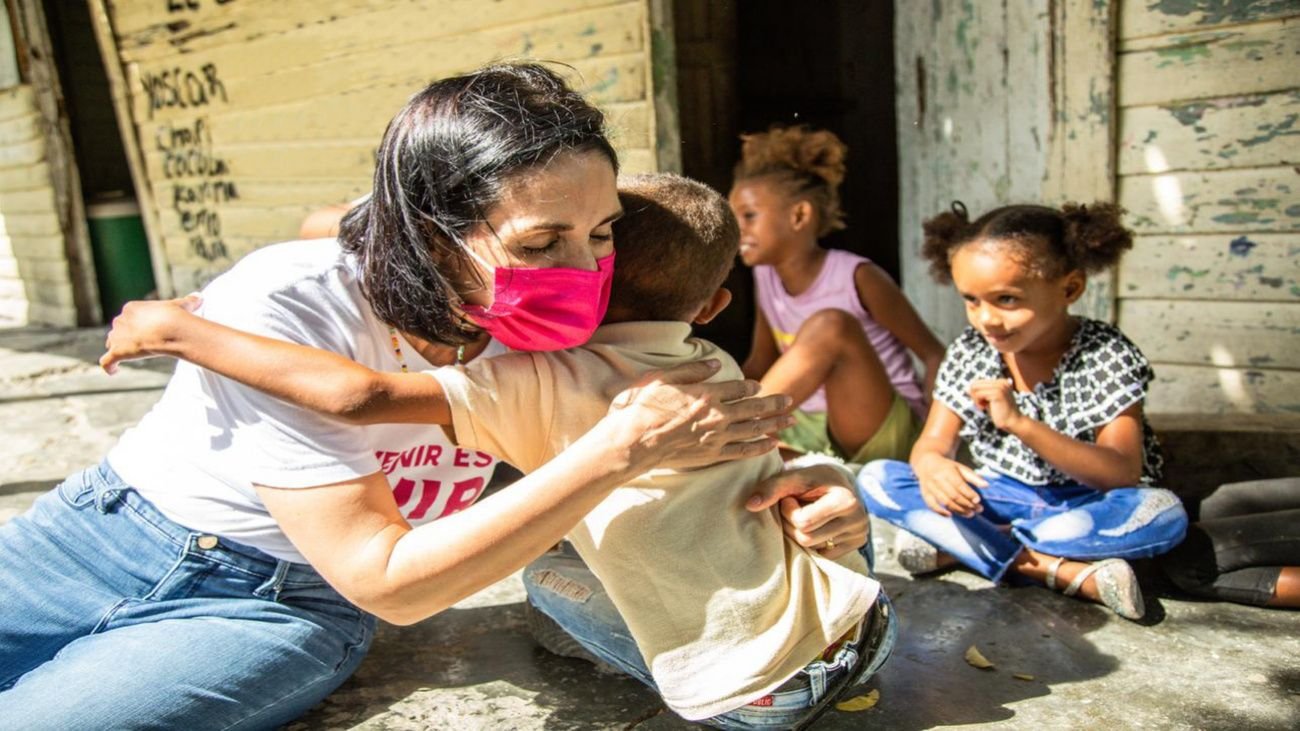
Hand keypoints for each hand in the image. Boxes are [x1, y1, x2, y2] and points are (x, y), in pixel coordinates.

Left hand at [99, 294, 201, 374]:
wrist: (169, 329)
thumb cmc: (175, 316)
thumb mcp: (182, 305)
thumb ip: (188, 301)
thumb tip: (199, 297)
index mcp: (131, 308)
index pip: (128, 316)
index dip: (136, 324)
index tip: (147, 332)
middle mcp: (120, 320)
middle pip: (117, 329)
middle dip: (125, 336)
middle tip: (140, 345)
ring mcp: (117, 336)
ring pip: (111, 343)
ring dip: (117, 349)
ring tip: (127, 357)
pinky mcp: (117, 352)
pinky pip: (107, 362)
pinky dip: (109, 367)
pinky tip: (114, 371)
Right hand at [603, 359, 792, 471]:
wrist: (634, 442)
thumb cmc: (643, 408)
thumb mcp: (664, 378)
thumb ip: (692, 370)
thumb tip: (717, 364)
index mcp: (706, 393)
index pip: (738, 388)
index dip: (751, 387)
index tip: (759, 386)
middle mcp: (717, 415)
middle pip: (754, 408)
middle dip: (774, 404)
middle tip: (790, 401)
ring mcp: (717, 437)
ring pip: (754, 429)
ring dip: (775, 423)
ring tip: (790, 420)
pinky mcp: (712, 454)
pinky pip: (744, 451)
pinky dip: (761, 447)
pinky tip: (773, 444)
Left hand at [745, 465, 868, 559]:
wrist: (841, 483)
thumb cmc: (815, 479)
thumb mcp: (796, 476)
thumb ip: (772, 487)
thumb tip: (750, 505)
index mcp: (845, 500)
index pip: (802, 521)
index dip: (787, 510)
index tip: (789, 498)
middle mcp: (857, 520)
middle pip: (806, 537)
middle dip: (791, 523)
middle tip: (793, 508)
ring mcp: (858, 534)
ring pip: (813, 548)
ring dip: (799, 533)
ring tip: (804, 515)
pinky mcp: (855, 545)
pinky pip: (822, 555)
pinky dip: (813, 542)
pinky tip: (815, 526)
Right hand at [913, 452, 987, 517]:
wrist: (927, 463)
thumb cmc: (947, 467)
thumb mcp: (960, 468)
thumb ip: (973, 477)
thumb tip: (986, 485)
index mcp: (947, 471)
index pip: (959, 485)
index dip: (969, 494)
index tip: (978, 500)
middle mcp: (937, 479)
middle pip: (953, 495)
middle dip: (967, 504)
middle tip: (978, 510)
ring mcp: (930, 487)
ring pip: (945, 502)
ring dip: (958, 510)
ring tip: (970, 514)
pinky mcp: (925, 494)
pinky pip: (932, 505)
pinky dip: (940, 512)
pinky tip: (951, 515)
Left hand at [969, 378, 1023, 431]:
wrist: (1013, 422)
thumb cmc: (1000, 412)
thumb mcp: (989, 399)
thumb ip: (981, 392)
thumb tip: (967, 388)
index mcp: (1001, 382)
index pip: (979, 382)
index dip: (976, 393)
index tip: (982, 402)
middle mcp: (1001, 382)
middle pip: (976, 383)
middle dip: (974, 395)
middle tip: (980, 405)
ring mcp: (1000, 387)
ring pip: (975, 388)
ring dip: (976, 399)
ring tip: (983, 406)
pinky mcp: (997, 394)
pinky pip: (979, 394)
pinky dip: (978, 402)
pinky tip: (984, 408)